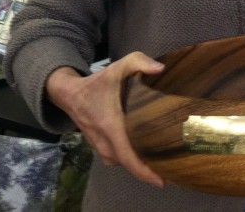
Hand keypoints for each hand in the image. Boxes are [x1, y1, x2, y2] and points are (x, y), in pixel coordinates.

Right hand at [46, 53, 165, 186]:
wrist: (69, 95)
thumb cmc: (96, 84)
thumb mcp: (117, 67)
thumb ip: (138, 62)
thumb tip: (161, 69)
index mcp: (111, 128)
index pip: (129, 158)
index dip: (145, 172)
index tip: (162, 182)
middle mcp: (105, 143)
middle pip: (129, 164)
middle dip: (150, 170)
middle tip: (174, 171)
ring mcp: (100, 148)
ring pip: (124, 162)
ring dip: (140, 165)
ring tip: (164, 164)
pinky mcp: (100, 148)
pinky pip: (119, 159)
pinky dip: (132, 160)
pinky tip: (147, 154)